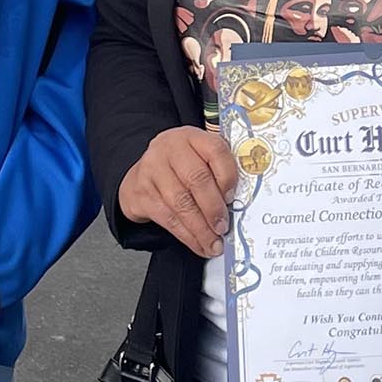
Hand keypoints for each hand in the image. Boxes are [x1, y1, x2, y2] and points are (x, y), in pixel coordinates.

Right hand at [117, 126, 237, 256]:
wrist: (144, 172)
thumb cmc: (180, 165)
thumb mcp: (199, 156)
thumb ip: (218, 170)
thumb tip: (238, 202)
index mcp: (192, 136)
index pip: (215, 150)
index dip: (227, 175)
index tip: (233, 198)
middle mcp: (170, 149)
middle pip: (196, 178)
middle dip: (213, 208)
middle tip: (223, 227)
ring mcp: (152, 170)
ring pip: (180, 203)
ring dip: (201, 229)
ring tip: (214, 243)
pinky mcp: (142, 193)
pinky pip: (167, 219)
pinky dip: (187, 236)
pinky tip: (199, 244)